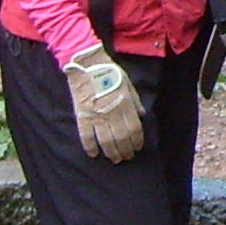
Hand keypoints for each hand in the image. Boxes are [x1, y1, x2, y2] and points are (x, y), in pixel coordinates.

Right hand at [64, 46, 145, 162]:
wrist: (88, 65)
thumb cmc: (110, 73)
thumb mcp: (128, 84)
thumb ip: (135, 102)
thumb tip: (142, 116)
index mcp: (126, 105)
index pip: (134, 129)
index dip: (136, 141)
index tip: (136, 148)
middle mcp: (113, 113)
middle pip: (121, 138)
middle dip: (125, 151)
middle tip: (126, 157)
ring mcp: (97, 116)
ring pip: (106, 141)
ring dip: (112, 153)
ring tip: (115, 159)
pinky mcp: (83, 116)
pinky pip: (86, 136)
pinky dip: (90, 147)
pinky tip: (94, 154)